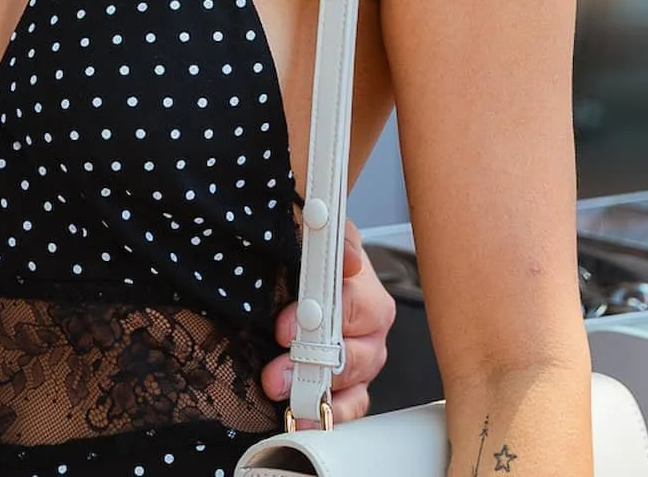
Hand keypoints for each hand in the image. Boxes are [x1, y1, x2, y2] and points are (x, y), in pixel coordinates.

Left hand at [261, 221, 394, 423]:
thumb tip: (349, 257)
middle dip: (313, 364)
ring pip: (356, 380)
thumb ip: (321, 231)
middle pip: (357, 350)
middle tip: (277, 374)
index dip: (320, 317)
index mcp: (362, 283)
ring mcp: (365, 353)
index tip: (285, 329)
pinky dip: (331, 413)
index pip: (351, 303)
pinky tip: (305, 419)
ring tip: (287, 399)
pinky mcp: (355, 381)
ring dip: (319, 392)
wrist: (301, 274)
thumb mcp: (306, 230)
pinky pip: (354, 403)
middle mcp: (370, 321)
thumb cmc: (305, 252)